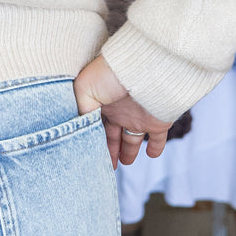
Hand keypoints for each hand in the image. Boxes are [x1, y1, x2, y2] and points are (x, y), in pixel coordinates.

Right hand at [73, 56, 173, 170]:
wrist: (143, 70)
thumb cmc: (110, 74)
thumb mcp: (83, 90)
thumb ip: (79, 113)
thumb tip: (77, 133)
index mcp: (101, 102)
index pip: (94, 126)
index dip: (91, 141)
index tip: (86, 157)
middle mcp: (119, 110)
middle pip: (112, 135)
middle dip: (108, 150)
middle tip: (103, 165)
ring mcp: (138, 116)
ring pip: (132, 139)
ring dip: (128, 152)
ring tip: (124, 163)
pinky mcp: (157, 122)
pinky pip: (158, 138)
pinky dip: (155, 148)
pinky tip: (151, 155)